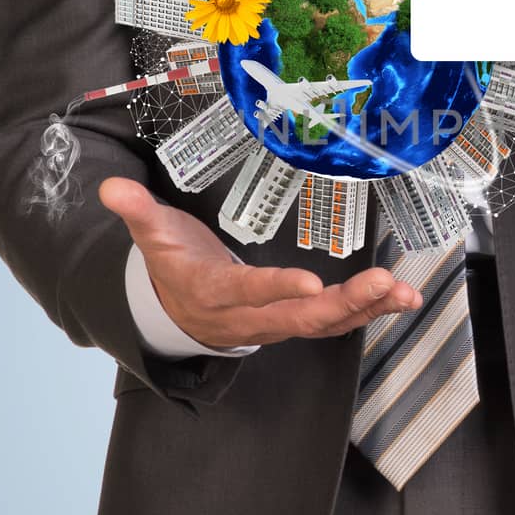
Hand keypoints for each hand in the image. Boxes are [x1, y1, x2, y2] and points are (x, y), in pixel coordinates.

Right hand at [99, 177, 420, 346]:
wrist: (176, 312)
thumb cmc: (173, 264)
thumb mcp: (152, 236)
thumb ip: (137, 211)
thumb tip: (111, 189)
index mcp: (213, 292)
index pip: (246, 293)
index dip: (276, 290)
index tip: (309, 284)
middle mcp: (249, 317)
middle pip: (299, 318)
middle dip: (343, 304)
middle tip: (383, 284)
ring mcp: (275, 324)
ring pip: (323, 325)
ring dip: (366, 309)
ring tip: (403, 294)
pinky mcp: (295, 321)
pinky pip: (335, 323)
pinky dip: (370, 312)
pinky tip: (401, 300)